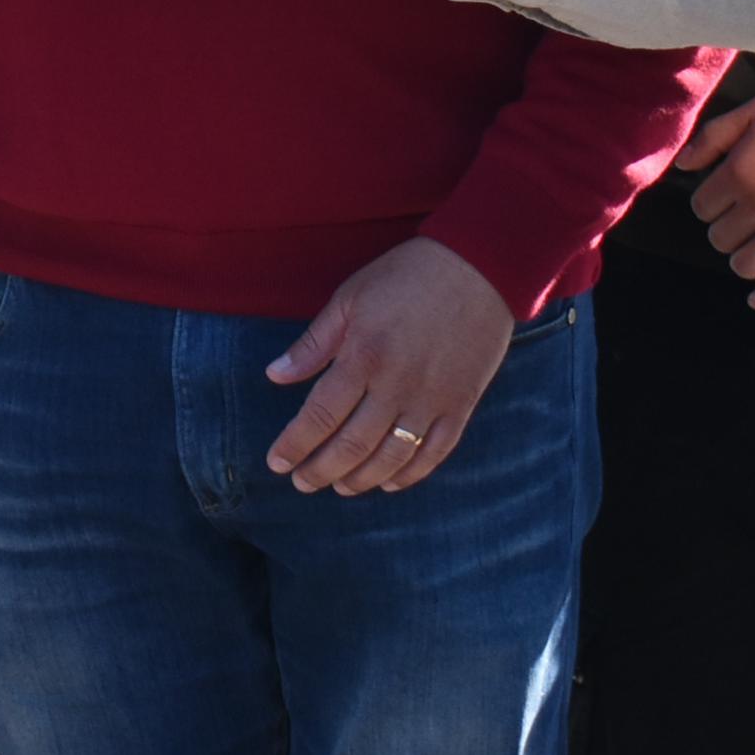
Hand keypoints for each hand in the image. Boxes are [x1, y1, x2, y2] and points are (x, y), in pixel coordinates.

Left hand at [265, 236, 513, 495]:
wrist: (480, 267)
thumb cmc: (406, 276)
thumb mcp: (350, 298)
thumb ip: (314, 343)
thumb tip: (274, 375)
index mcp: (364, 356)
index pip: (320, 415)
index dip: (296, 444)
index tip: (277, 463)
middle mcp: (397, 385)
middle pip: (353, 444)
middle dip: (321, 470)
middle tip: (302, 483)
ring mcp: (433, 399)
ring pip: (392, 456)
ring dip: (362, 479)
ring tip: (340, 487)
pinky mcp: (462, 405)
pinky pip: (434, 452)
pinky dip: (410, 474)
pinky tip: (389, 483)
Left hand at [672, 91, 754, 319]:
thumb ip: (713, 136)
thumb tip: (682, 165)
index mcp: (739, 172)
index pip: (701, 208)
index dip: (710, 204)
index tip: (725, 199)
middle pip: (720, 239)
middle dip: (726, 229)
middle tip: (742, 221)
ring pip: (744, 265)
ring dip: (744, 257)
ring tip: (754, 245)